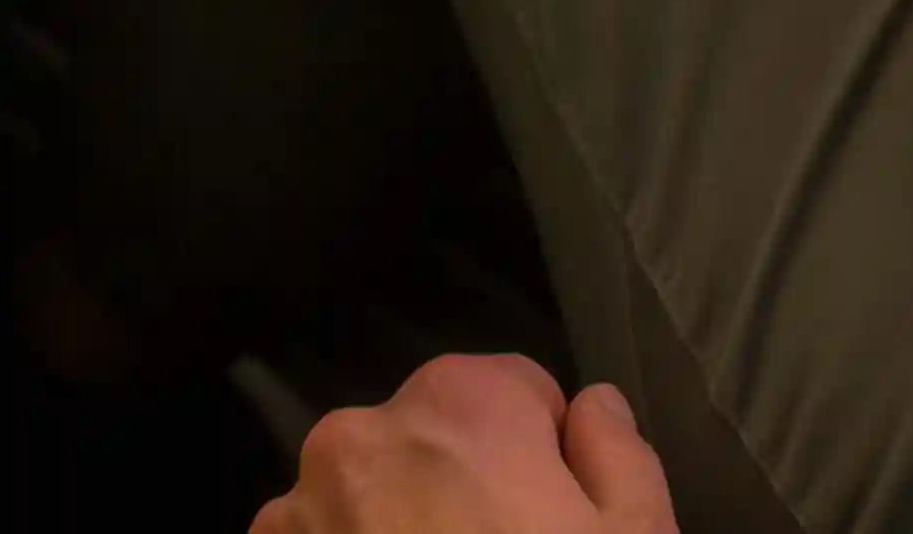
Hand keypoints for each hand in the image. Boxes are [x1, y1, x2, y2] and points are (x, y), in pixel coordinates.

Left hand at [253, 355, 672, 532]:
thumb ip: (618, 454)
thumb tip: (592, 408)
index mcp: (460, 405)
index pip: (513, 393)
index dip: (544, 460)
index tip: (552, 526)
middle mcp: (361, 438)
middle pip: (429, 448)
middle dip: (462, 497)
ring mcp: (295, 517)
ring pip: (362, 506)